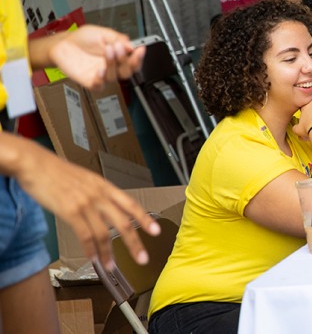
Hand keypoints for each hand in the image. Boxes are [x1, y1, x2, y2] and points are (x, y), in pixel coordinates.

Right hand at [14, 140, 158, 268]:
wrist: (36, 164)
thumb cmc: (57, 172)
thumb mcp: (86, 179)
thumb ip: (97, 193)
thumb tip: (105, 208)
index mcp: (105, 186)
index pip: (131, 204)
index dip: (145, 219)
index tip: (156, 231)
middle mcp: (99, 195)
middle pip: (123, 223)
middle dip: (134, 243)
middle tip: (143, 259)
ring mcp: (85, 204)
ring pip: (104, 233)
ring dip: (108, 253)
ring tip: (111, 266)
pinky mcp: (69, 211)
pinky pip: (84, 235)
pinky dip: (90, 249)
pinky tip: (93, 258)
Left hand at [48, 26, 145, 89]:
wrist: (62, 44)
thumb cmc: (81, 39)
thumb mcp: (102, 32)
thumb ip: (118, 38)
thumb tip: (131, 46)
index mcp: (117, 56)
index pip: (133, 61)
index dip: (138, 57)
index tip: (140, 49)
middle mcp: (111, 67)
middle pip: (128, 72)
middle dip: (127, 60)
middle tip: (119, 48)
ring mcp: (100, 75)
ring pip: (115, 77)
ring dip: (113, 64)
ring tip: (108, 50)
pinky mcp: (89, 81)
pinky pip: (99, 86)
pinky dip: (101, 79)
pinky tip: (100, 70)